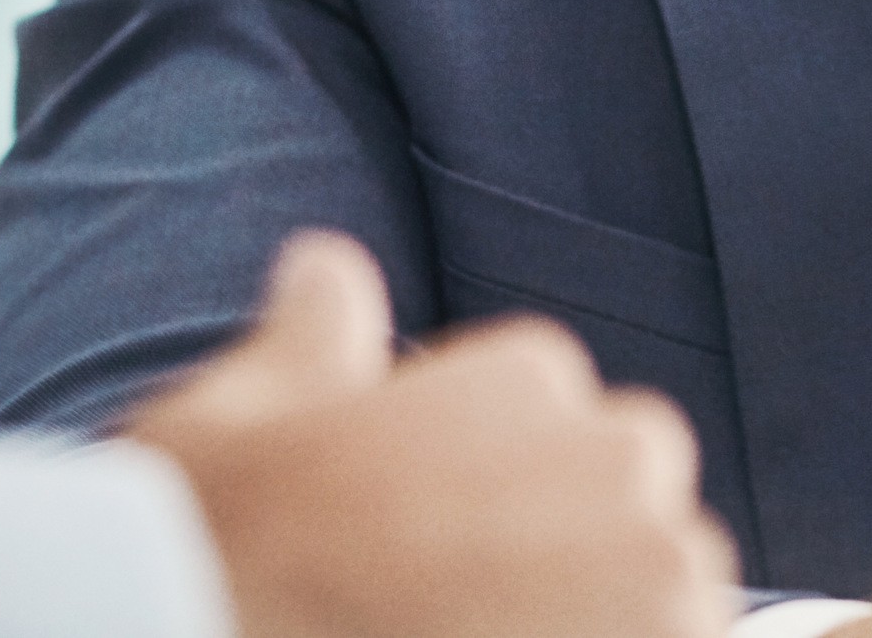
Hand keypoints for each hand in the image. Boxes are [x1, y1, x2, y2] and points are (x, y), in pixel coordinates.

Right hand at [120, 230, 740, 637]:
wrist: (197, 631)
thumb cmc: (210, 547)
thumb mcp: (233, 417)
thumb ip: (311, 337)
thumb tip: (324, 270)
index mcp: (528, 374)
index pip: (562, 416)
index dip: (494, 488)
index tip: (432, 541)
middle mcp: (614, 454)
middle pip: (634, 493)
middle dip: (573, 542)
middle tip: (466, 601)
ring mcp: (657, 568)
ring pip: (675, 583)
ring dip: (610, 613)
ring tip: (483, 635)